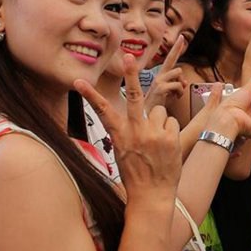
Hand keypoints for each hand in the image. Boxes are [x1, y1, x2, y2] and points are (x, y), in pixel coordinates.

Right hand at [75, 54, 180, 204]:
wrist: (152, 195)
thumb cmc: (136, 174)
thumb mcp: (122, 152)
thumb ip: (124, 132)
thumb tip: (123, 117)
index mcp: (120, 135)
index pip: (103, 111)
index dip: (90, 95)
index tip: (78, 81)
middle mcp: (135, 132)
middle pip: (133, 96)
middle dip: (131, 74)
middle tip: (128, 55)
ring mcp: (153, 134)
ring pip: (160, 111)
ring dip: (160, 123)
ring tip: (157, 143)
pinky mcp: (170, 137)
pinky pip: (172, 121)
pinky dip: (170, 132)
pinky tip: (166, 148)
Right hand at [144, 36, 186, 110]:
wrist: (146, 122)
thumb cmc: (157, 110)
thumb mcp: (169, 95)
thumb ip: (177, 86)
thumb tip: (184, 82)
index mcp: (161, 78)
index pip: (169, 60)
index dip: (176, 49)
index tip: (182, 37)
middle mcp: (158, 77)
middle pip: (171, 59)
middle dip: (177, 48)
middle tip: (182, 37)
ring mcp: (158, 82)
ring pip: (177, 72)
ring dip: (181, 83)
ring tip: (176, 94)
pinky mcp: (159, 88)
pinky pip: (177, 85)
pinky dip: (179, 92)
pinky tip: (174, 98)